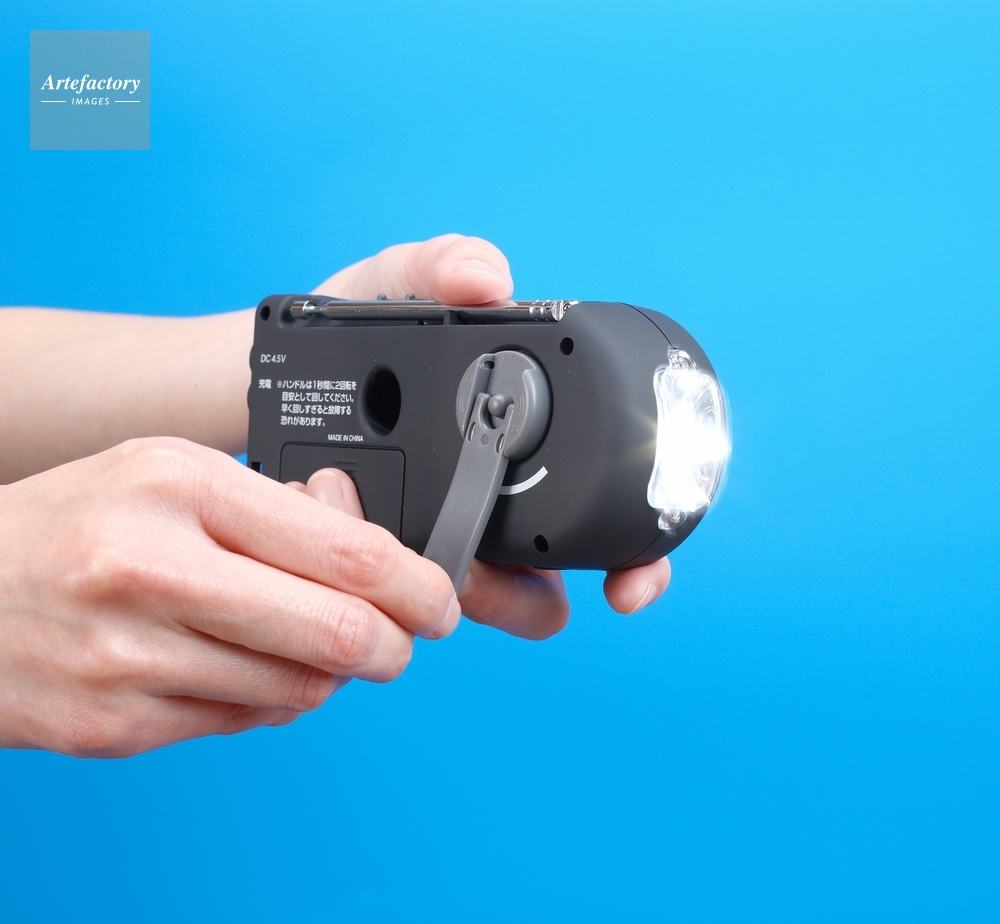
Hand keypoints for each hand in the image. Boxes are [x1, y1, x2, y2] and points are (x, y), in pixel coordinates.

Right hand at [0, 439, 458, 756]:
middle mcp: (154, 570)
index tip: (438, 598)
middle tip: (402, 637)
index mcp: (179, 487)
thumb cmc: (73, 523)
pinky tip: (247, 661)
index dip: (417, 583)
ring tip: (307, 636)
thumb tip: (360, 534)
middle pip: (339, 633)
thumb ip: (271, 506)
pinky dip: (272, 694)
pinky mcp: (117, 725)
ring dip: (330, 669)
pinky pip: (247, 719)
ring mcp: (132, 657)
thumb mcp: (170, 473)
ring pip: (301, 687)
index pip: (344, 551)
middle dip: (393, 643)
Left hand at [313, 234, 672, 636]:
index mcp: (520, 440)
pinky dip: (399, 581)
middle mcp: (492, 499)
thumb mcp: (391, 284)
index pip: (603, 510)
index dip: (636, 555)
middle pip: (546, 581)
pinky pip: (408, 593)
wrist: (270, 366)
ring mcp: (439, 534)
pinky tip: (364, 533)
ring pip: (480, 602)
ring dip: (464, 595)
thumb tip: (492, 280)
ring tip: (420, 554)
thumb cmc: (345, 325)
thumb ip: (440, 266)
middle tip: (489, 575)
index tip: (628, 583)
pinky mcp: (385, 554)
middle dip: (535, 597)